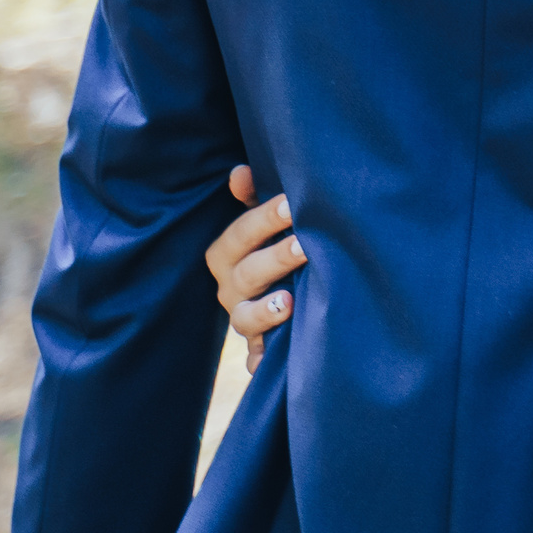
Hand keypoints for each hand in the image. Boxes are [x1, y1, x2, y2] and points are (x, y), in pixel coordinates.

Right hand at [205, 164, 307, 372]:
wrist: (285, 296)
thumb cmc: (276, 245)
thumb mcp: (265, 221)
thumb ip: (254, 198)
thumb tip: (239, 172)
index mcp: (227, 254)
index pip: (239, 234)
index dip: (263, 219)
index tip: (293, 203)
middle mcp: (230, 289)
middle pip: (246, 274)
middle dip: (275, 258)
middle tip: (305, 244)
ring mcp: (243, 320)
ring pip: (245, 318)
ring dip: (266, 310)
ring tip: (290, 301)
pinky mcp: (258, 349)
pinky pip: (256, 358)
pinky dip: (262, 360)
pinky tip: (273, 360)